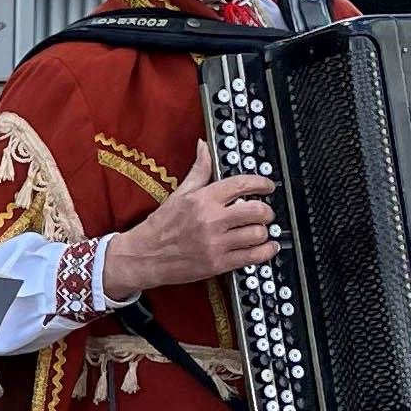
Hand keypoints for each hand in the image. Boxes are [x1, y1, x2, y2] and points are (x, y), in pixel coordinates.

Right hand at [99, 142, 277, 297]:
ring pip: (257, 234)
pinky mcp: (218, 264)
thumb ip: (198, 170)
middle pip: (257, 210)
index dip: (261, 183)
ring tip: (261, 230)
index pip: (242, 184)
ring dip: (264, 231)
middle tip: (265, 212)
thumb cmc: (160, 227)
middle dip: (267, 210)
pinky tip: (267, 247)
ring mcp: (215, 244)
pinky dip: (265, 251)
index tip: (267, 186)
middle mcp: (211, 220)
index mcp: (202, 200)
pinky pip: (252, 257)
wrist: (143, 257)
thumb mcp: (178, 194)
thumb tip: (204, 147)